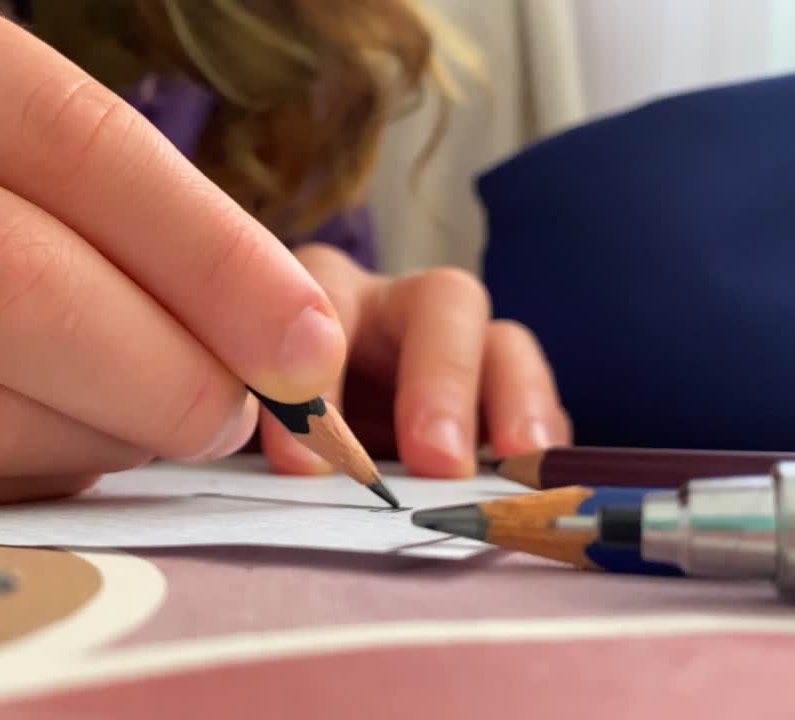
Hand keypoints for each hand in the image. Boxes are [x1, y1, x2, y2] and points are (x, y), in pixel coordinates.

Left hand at [257, 244, 570, 477]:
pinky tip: (534, 475)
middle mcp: (396, 308)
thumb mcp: (252, 428)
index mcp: (320, 297)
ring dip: (513, 403)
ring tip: (514, 463)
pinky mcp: (502, 401)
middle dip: (441, 379)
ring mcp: (459, 351)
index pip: (328, 302)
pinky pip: (539, 406)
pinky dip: (541, 436)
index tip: (302, 462)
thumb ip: (268, 433)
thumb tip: (295, 467)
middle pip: (444, 301)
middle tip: (435, 460)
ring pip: (505, 344)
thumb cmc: (270, 439)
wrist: (303, 466)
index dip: (319, 379)